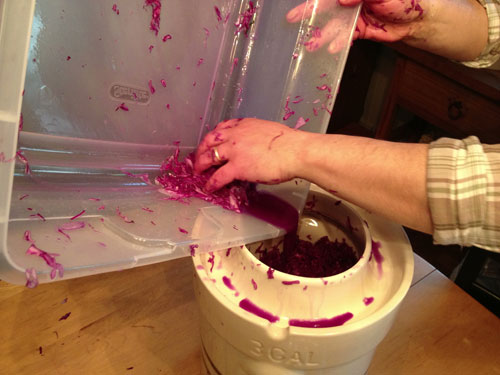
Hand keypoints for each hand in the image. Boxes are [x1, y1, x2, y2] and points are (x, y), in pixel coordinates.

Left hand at [194, 119, 308, 190]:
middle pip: (210, 140)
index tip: (211, 142)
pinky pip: (218, 176)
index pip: (221, 128)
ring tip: (198, 173)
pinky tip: (209, 188)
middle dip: (202, 150)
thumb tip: (258, 145)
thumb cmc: (289, 142)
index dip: (213, 137)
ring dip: (201, 165)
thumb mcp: (268, 130)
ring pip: (209, 157)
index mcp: (244, 125)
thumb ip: (257, 135)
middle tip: (199, 159)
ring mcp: (234, 151)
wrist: (294, 151)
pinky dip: (211, 183)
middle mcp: (234, 135)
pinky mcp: (237, 167)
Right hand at [286, 0, 425, 51]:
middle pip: (327, 8)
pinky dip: (339, 43)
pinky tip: (334, 48)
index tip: (300, 9)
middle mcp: (351, 2)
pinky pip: (345, 37)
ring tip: (313, 44)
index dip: (314, 2)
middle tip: (295, 23)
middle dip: (311, 16)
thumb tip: (343, 1)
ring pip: (334, 25)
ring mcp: (354, 17)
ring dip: (323, 35)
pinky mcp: (359, 31)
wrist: (417, 20)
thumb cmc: (403, 0)